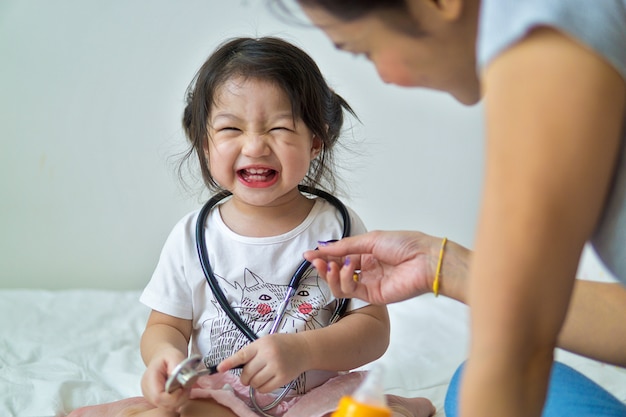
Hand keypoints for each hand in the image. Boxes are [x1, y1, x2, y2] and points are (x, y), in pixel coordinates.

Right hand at [141, 348, 188, 410]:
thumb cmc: (168, 356)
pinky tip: (179, 391)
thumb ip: (176, 365)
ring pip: (166, 407)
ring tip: (183, 387)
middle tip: (186, 387)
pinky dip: (176, 401)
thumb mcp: (174, 355)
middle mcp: (147, 390)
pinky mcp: (155, 400)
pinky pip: (167, 406)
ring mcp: (150, 396)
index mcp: (149, 379)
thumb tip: (178, 376)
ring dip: (178, 400)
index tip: (183, 388)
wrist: (162, 357)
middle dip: (178, 398)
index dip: (173, 397)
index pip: (158, 397)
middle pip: (162, 404)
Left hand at [218, 333, 308, 392]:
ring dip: (253, 383)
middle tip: (250, 374)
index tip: (219, 368)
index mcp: (261, 344)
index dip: (229, 362)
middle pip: (247, 373)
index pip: (242, 355)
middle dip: (245, 377)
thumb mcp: (265, 341)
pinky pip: (265, 389)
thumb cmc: (282, 344)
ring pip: (255, 383)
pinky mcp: (283, 378)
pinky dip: (262, 388)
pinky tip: (266, 381)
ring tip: (260, 376)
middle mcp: (268, 355)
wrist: (303, 349)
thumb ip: (252, 352)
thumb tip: (234, 366)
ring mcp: (276, 367)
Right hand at [304, 230, 467, 303]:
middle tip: (315, 260)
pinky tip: (347, 268)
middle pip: (337, 272)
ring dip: (331, 274)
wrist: (426, 260)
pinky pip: (350, 291)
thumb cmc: (405, 244)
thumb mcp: (371, 239)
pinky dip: (343, 279)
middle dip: (324, 266)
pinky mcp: (372, 296)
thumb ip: (345, 246)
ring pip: (339, 284)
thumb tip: (323, 247)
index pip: (340, 257)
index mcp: (368, 253)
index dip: (324, 255)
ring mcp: (369, 284)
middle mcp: (367, 269)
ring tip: (331, 265)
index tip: (309, 253)